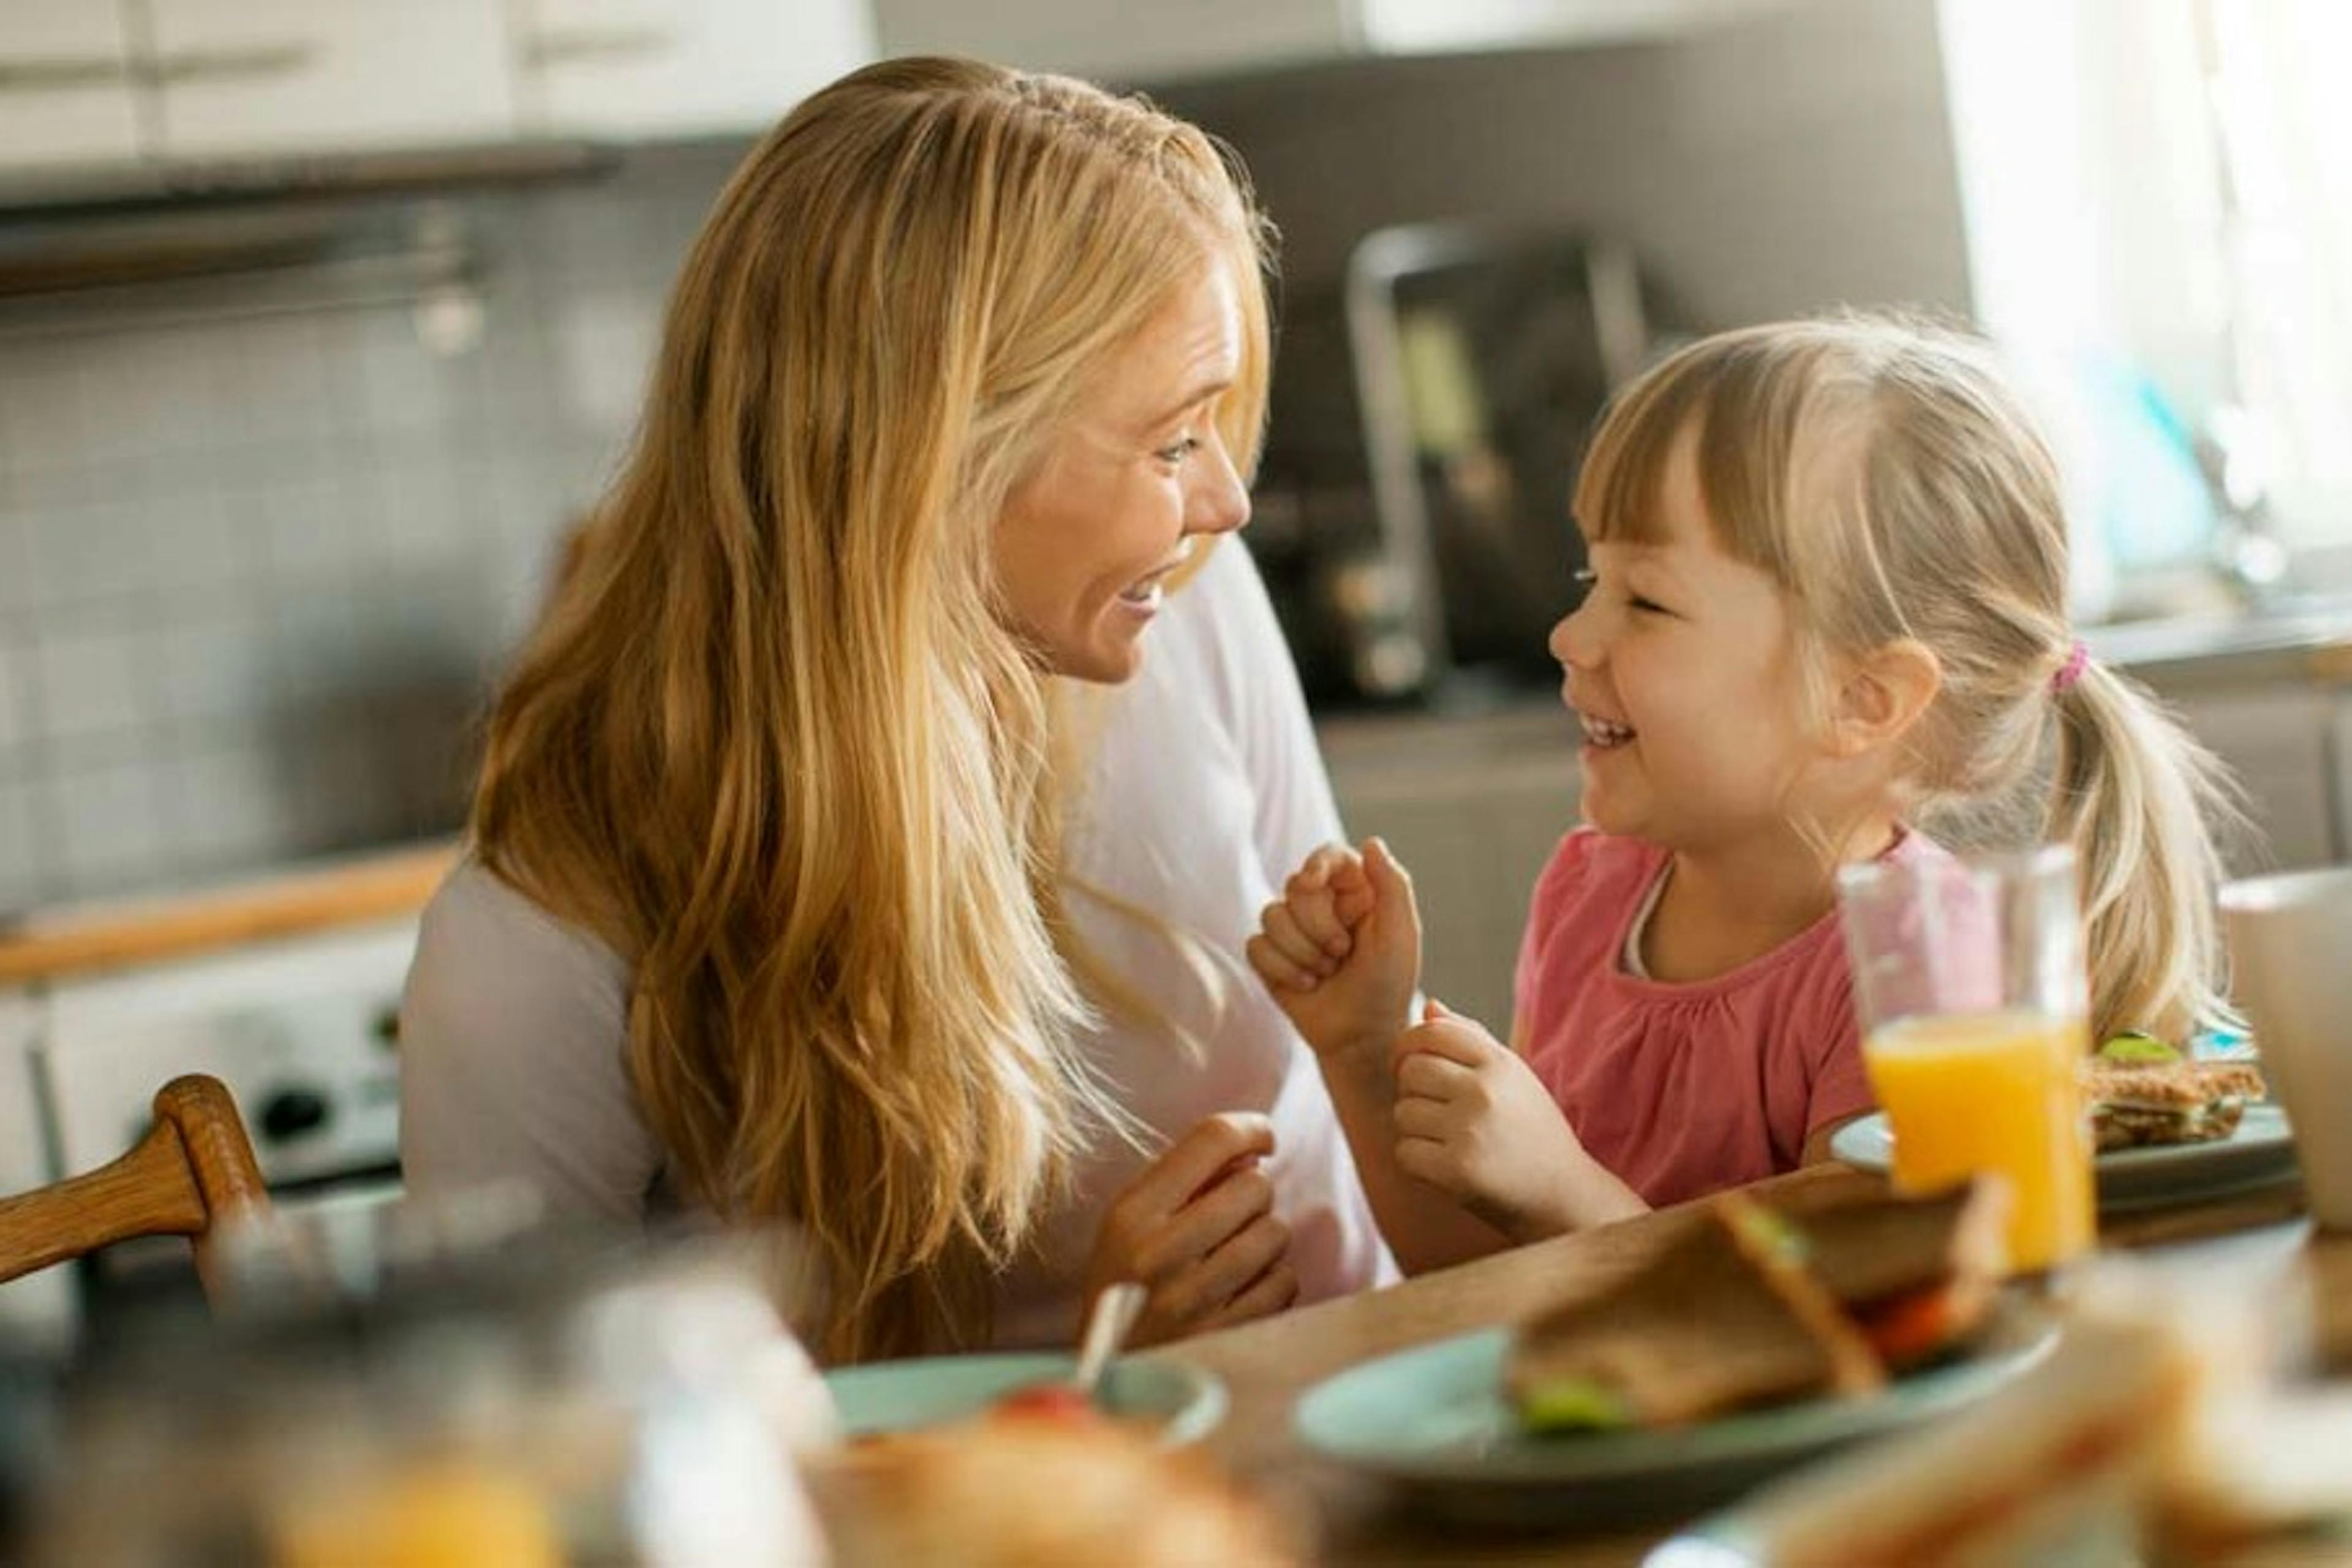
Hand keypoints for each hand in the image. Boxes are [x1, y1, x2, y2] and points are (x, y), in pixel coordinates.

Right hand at [1084, 1112, 1299, 1347]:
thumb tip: (1254, 1150)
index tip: (1262, 1139)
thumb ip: (1183, 1180)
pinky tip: (1245, 1289)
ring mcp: (1194, 1300)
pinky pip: (1285, 1282)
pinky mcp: (1225, 1337)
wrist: (1109, 1377)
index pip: (1211, 1140)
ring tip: (1235, 1254)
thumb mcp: (1130, 1225)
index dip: (1250, 1128)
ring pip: (1275, 1232)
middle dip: (1253, 1194)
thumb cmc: (1127, 1286)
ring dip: (1266, 1237)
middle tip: (1232, 1216)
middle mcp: (1159, 1254)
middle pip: (1254, 1185)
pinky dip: (1275, 1280)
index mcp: (1131, 1215)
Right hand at [1247, 837, 1420, 1061]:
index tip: (1312, 883)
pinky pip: (1255, 945)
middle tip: (1342, 953)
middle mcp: (1321, 904)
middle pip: (1294, 887)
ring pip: (1270, 915)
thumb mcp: (1400, 935)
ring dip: (1301, 951)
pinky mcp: (1270, 956)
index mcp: (1355, 891)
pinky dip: (1281, 969)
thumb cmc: (1387, 985)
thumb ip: (1393, 885)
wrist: (1362, 1037)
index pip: (1328, 856)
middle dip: (1316, 925)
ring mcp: (1292, 930)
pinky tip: (1306, 985)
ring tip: (1326, 973)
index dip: (1315, 864)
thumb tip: (1372, 842)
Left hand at [1391, 1000, 1591, 1242]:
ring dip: (1414, 1129)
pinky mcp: (1457, 1170)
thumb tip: (1429, 1008)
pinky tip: (1443, 1166)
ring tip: (1447, 1141)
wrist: (1563, 1196)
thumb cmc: (1532, 1133)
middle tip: (1435, 1111)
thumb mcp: (1514, 1077)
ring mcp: (1470, 1130)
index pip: (1432, 1031)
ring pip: (1402, 1112)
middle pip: (1410, 1070)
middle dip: (1411, 1090)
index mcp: (1499, 1063)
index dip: (1407, 1045)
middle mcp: (1484, 1091)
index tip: (1406, 1064)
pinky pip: (1404, 1152)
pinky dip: (1415, 1161)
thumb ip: (1471, 1039)